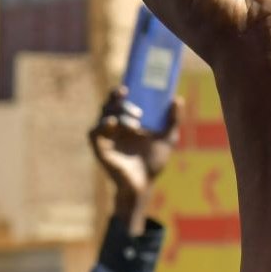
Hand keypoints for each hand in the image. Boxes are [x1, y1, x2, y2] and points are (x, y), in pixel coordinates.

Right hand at [89, 88, 179, 226]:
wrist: (144, 184)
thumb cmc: (153, 162)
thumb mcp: (167, 138)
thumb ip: (173, 120)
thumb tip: (177, 99)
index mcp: (127, 121)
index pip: (119, 101)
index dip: (119, 92)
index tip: (127, 87)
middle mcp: (115, 127)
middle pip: (109, 105)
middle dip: (119, 101)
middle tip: (134, 106)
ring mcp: (106, 138)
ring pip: (103, 116)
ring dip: (116, 114)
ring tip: (134, 124)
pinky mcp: (100, 149)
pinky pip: (93, 132)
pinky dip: (100, 126)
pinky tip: (112, 124)